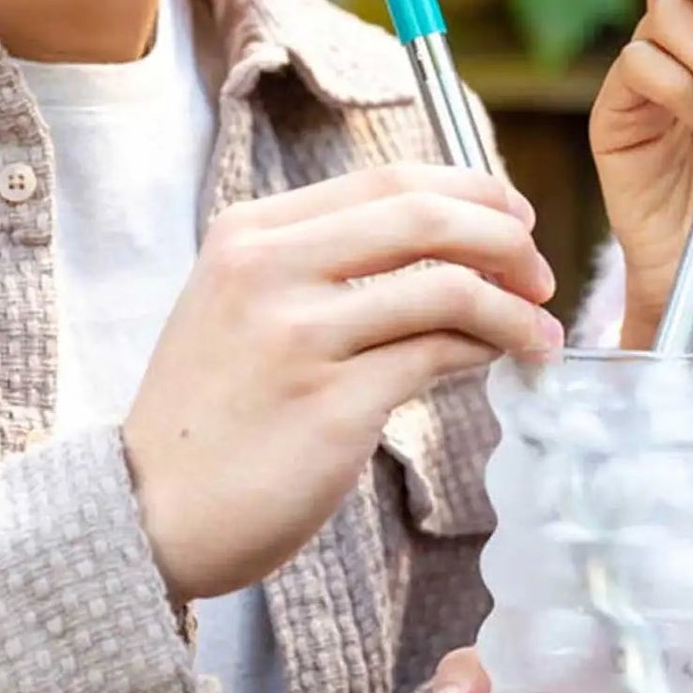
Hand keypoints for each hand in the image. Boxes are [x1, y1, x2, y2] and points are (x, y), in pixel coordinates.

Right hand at [123, 165, 561, 604]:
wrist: (151, 512)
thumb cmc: (215, 414)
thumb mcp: (244, 307)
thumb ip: (326, 267)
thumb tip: (451, 250)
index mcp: (250, 234)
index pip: (389, 180)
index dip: (472, 191)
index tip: (516, 218)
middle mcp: (269, 270)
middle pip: (425, 216)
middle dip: (506, 239)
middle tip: (541, 274)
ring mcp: (300, 337)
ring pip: (446, 289)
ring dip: (515, 309)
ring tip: (542, 333)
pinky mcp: (332, 405)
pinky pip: (438, 357)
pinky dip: (487, 351)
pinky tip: (503, 361)